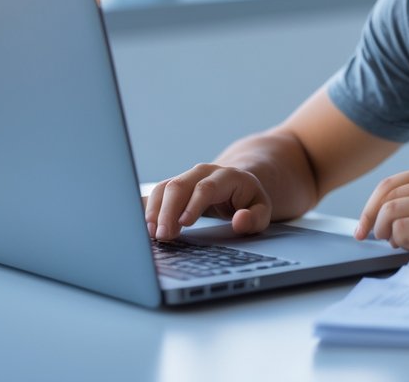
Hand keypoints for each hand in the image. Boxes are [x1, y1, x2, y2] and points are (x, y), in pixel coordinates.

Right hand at [143, 163, 272, 240]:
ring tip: (153, 234)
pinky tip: (147, 226)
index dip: (193, 204)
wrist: (238, 184)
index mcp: (227, 176)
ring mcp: (187, 176)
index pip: (206, 188)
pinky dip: (150, 209)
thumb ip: (254, 218)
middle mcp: (204, 172)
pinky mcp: (176, 185)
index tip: (183, 223)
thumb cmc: (249, 201)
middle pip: (179, 186)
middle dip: (168, 211)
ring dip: (155, 211)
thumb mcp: (262, 211)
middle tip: (163, 236)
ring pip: (165, 188)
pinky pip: (158, 193)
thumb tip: (240, 221)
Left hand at [354, 163, 408, 265]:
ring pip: (392, 210)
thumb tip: (391, 224)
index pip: (389, 184)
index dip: (369, 207)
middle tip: (369, 238)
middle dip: (369, 219)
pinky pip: (407, 227)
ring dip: (386, 231)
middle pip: (385, 195)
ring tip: (398, 243)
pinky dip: (402, 239)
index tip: (363, 226)